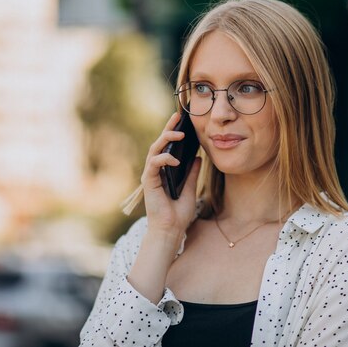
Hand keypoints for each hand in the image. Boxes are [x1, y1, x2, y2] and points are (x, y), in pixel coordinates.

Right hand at [141, 112, 201, 241]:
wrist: (171, 230)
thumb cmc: (178, 213)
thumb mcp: (190, 188)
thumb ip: (192, 173)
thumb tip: (198, 158)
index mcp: (164, 171)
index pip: (167, 147)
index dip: (173, 132)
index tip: (181, 120)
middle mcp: (155, 170)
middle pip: (159, 143)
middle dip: (168, 129)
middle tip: (178, 117)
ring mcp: (151, 175)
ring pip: (154, 150)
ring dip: (166, 139)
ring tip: (179, 134)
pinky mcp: (149, 182)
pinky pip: (154, 164)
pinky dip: (164, 159)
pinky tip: (176, 160)